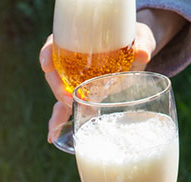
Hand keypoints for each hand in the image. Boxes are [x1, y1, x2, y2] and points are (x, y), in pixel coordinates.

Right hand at [40, 24, 155, 142]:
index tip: (47, 65)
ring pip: (58, 91)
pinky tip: (52, 137)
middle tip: (66, 97)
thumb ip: (143, 43)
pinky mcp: (85, 95)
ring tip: (61, 121)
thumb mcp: (141, 37)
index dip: (47, 54)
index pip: (54, 44)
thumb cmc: (136, 39)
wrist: (139, 53)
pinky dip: (60, 121)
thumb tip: (143, 54)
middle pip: (54, 72)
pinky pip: (69, 107)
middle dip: (56, 86)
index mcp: (78, 41)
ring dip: (59, 105)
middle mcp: (72, 61)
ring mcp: (77, 80)